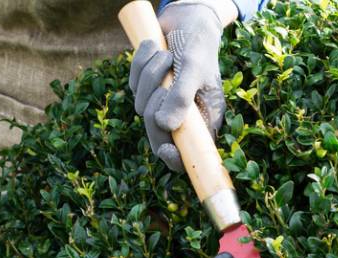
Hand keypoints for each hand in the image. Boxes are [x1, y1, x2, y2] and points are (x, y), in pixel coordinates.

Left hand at [128, 0, 233, 171]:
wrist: (187, 18)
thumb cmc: (198, 44)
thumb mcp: (193, 68)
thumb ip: (181, 97)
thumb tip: (165, 126)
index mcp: (204, 119)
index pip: (188, 154)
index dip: (175, 158)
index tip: (165, 150)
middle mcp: (184, 116)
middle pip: (157, 134)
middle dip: (155, 108)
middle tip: (163, 87)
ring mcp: (163, 102)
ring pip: (141, 105)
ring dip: (149, 76)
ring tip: (166, 55)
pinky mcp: (148, 87)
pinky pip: (133, 84)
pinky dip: (140, 64)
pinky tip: (155, 48)